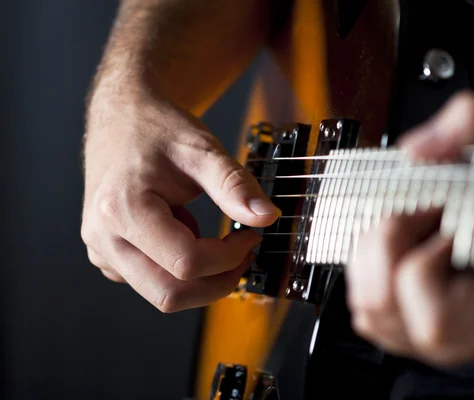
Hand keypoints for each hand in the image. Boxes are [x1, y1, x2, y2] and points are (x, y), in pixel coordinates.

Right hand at [81, 82, 280, 312]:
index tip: (251, 236)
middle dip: (217, 282)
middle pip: (169, 295)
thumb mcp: (202, 150)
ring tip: (208, 236)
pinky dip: (180, 269)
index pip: (186, 263)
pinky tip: (183, 233)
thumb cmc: (156, 128)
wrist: (122, 117)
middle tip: (243, 255)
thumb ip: (235, 186)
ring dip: (199, 276)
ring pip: (161, 295)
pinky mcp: (109, 256)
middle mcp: (103, 238)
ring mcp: (102, 250)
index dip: (229, 257)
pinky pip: (151, 282)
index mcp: (121, 210)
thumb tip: (266, 216)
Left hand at [345, 91, 473, 366]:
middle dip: (383, 244)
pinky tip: (403, 253)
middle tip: (418, 215)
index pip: (416, 283)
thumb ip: (472, 124)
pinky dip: (373, 279)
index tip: (438, 211)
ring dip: (373, 262)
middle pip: (377, 302)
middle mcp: (464, 335)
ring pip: (369, 314)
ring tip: (412, 233)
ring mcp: (443, 342)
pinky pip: (373, 319)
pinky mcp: (425, 335)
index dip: (415, 236)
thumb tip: (416, 150)